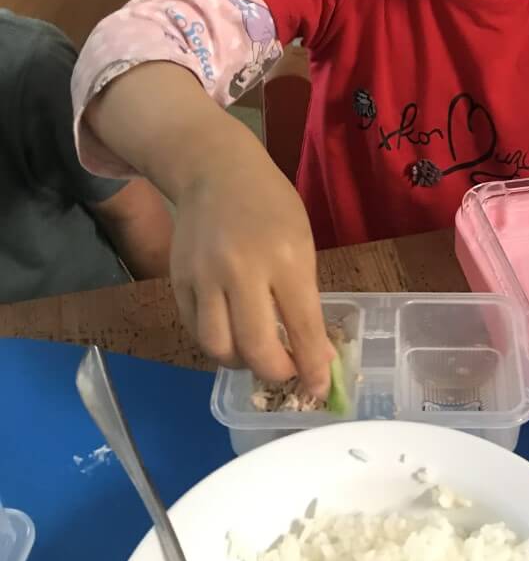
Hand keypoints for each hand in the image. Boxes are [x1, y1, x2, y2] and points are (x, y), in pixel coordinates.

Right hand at [170, 151, 334, 394]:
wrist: (215, 170)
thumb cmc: (270, 205)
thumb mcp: (302, 241)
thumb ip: (305, 296)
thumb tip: (315, 353)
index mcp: (285, 258)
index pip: (302, 327)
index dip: (312, 367)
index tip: (319, 390)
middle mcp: (241, 271)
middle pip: (255, 348)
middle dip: (276, 373)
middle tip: (286, 372)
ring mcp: (204, 277)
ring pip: (218, 348)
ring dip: (241, 364)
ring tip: (256, 354)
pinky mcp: (177, 282)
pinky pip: (196, 330)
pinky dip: (216, 343)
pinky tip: (232, 335)